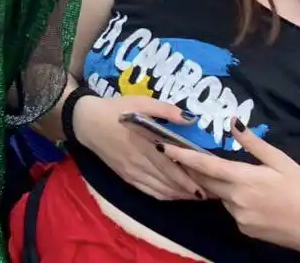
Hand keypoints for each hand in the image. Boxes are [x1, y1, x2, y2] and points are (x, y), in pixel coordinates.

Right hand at [72, 94, 205, 201]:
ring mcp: (132, 173)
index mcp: (145, 144)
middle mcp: (139, 162)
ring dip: (181, 195)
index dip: (192, 178)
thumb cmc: (116, 110)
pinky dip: (165, 196)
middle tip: (212, 192)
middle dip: (192, 190)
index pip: (173, 167)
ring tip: (199, 195)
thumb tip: (190, 119)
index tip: (210, 182)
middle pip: (170, 182)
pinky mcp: (126, 177)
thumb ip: (166, 110)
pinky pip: (149, 192)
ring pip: (162, 190)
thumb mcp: (141, 102)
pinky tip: (176, 195)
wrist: (86, 122)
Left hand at [165, 122, 299, 260]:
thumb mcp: (283, 162)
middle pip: (206, 181)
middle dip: (195, 169)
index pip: (205, 166)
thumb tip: (233, 123)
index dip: (183, 156)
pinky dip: (234, 201)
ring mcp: (239, 218)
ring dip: (220, 185)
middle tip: (187, 155)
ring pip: (220, 196)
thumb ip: (254, 145)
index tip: (164, 147)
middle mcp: (236, 200)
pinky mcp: (244, 230)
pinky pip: (232, 210)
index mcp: (245, 179)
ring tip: (239, 178)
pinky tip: (255, 199)